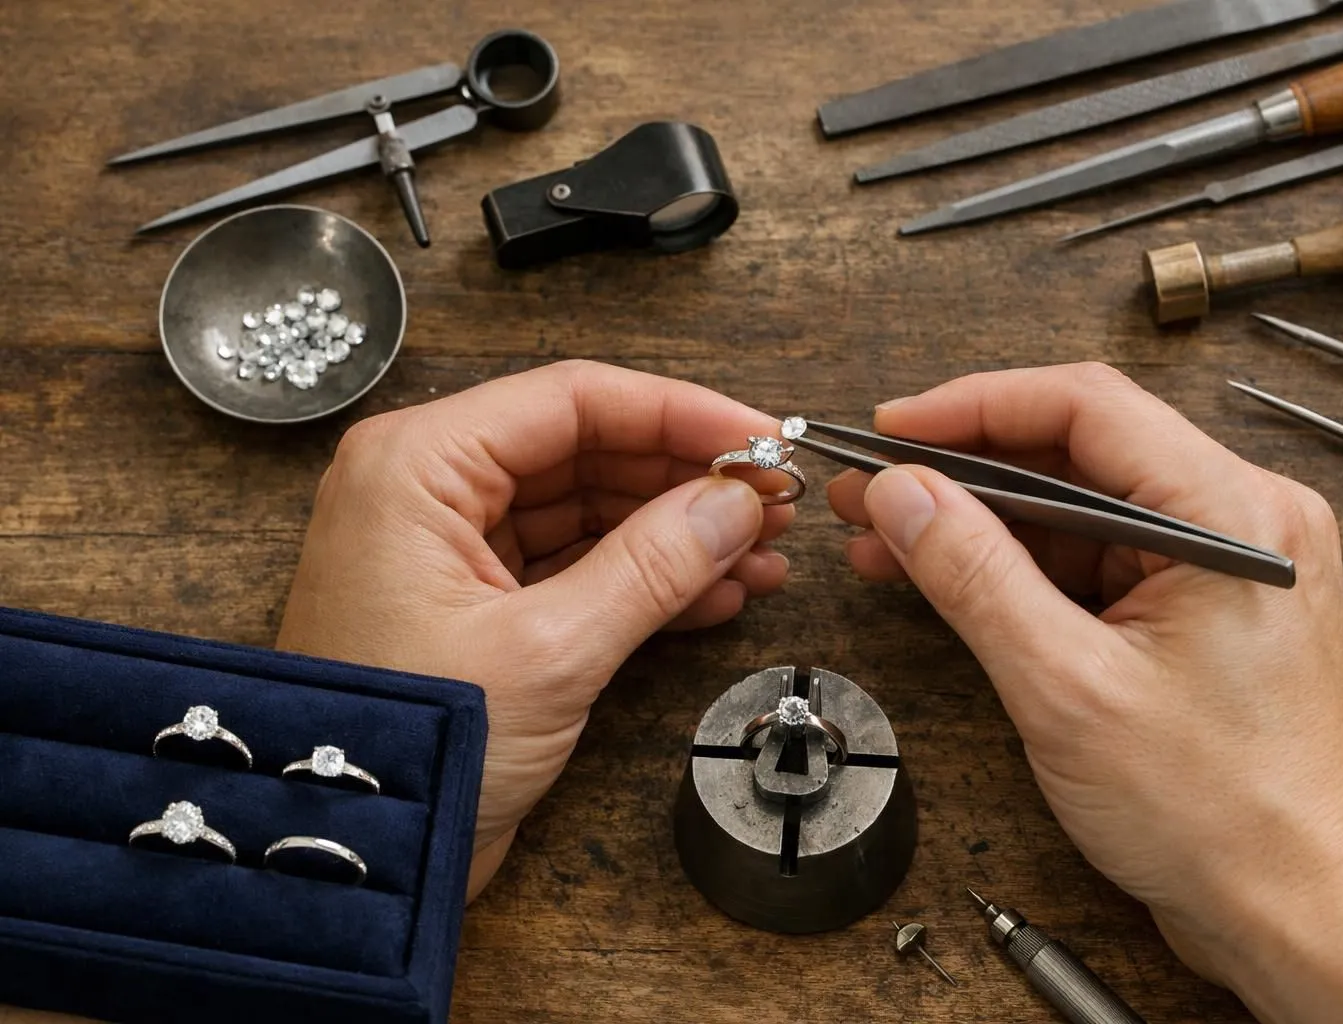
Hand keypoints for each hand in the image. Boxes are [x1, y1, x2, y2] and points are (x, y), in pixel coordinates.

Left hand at [277, 360, 789, 897]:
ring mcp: (453, 550)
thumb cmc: (412, 749)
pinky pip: (575, 568)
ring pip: (589, 510)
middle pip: (587, 449)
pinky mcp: (478, 607)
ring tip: (765, 558)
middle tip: (776, 502)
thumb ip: (652, 565)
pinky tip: (718, 596)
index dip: (681, 414)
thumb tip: (737, 503)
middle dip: (687, 480)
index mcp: (420, 465)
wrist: (353, 863)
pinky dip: (646, 581)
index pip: (573, 400)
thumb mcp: (550, 650)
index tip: (762, 439)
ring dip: (678, 534)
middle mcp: (430, 490)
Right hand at [829, 364, 1342, 1021]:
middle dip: (964, 468)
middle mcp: (1242, 524)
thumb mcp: (1067, 686)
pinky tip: (950, 579)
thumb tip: (903, 495)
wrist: (1305, 919)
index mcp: (1235, 514)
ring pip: (1082, 510)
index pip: (1085, 407)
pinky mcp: (1202, 615)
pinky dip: (1023, 569)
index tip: (893, 426)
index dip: (972, 406)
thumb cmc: (1229, 818)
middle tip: (873, 488)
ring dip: (984, 523)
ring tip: (887, 538)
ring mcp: (1224, 570)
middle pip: (1079, 452)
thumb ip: (974, 576)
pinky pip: (1099, 563)